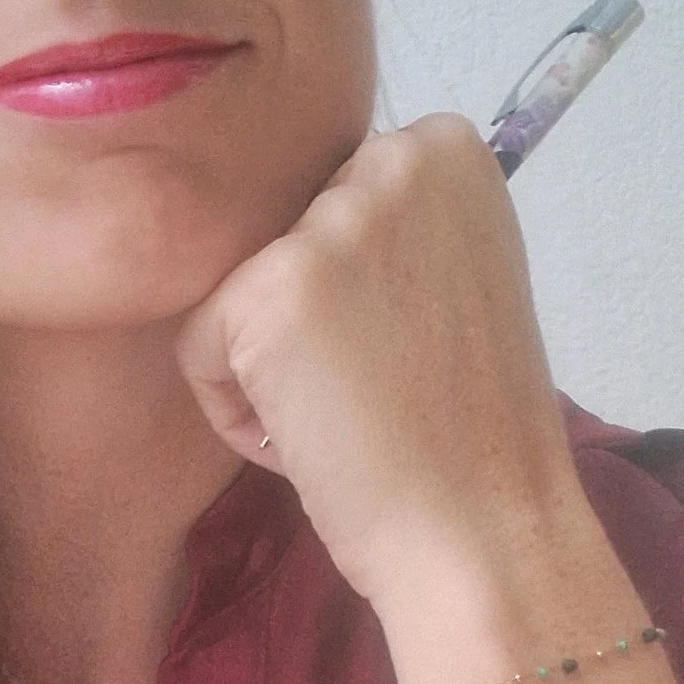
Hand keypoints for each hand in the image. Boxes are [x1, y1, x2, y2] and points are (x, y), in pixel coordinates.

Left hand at [172, 115, 588, 620]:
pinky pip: (198, 347)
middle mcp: (393, 162)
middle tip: (384, 389)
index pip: (327, 197)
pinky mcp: (267, 295)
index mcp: (447, 149)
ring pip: (234, 293)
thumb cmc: (469, 431)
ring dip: (270, 371)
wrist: (486, 534)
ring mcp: (329, 225)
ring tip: (352, 418)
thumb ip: (389, 228)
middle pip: (275, 238)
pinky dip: (237, 413)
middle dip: (307, 325)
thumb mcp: (456, 280)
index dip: (356, 292)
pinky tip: (313, 441)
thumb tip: (293, 223)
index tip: (414, 347)